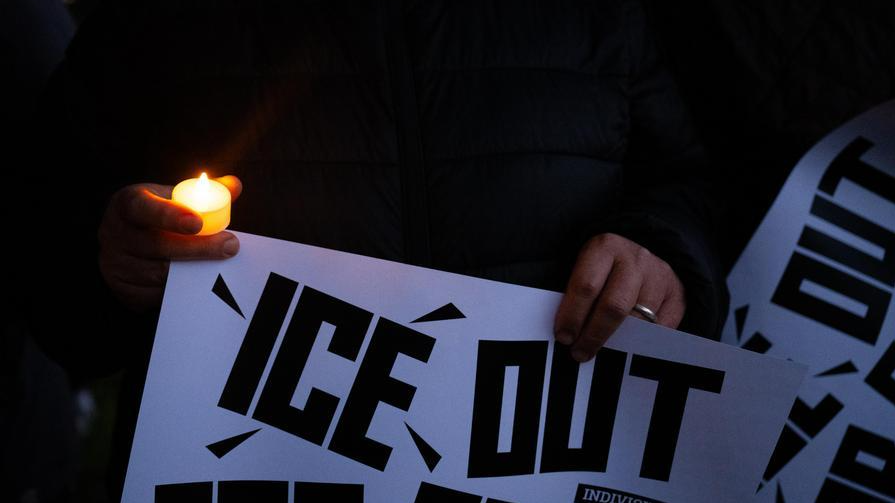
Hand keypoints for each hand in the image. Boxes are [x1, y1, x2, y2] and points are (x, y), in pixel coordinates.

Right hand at [98, 176, 242, 311]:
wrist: (123, 242)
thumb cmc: (156, 217)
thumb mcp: (172, 198)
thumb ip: (203, 193)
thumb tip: (234, 186)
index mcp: (128, 204)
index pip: (144, 208)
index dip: (170, 215)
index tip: (197, 223)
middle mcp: (115, 232)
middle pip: (159, 246)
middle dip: (198, 248)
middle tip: (230, 246)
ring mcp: (115, 262)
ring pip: (161, 273)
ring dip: (193, 269)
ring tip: (218, 264)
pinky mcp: (121, 288)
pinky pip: (156, 293)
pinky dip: (181, 287)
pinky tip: (197, 280)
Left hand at [554, 233, 685, 361]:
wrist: (641, 253)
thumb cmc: (604, 267)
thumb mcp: (586, 266)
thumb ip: (576, 293)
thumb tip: (564, 331)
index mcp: (605, 247)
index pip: (586, 286)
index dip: (572, 316)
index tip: (563, 337)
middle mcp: (635, 259)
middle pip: (614, 306)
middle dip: (593, 335)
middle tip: (580, 353)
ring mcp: (659, 276)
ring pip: (639, 320)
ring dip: (618, 343)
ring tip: (601, 353)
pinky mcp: (677, 294)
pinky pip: (661, 328)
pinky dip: (644, 342)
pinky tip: (628, 348)